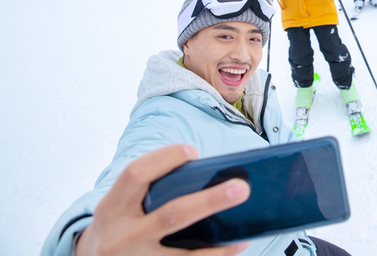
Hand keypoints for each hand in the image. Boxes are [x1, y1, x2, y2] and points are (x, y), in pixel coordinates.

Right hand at [76, 144, 250, 255]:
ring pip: (184, 254)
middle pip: (171, 216)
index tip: (193, 152)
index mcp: (111, 207)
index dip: (165, 158)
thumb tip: (205, 176)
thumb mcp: (119, 206)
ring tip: (244, 230)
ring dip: (219, 243)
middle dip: (209, 201)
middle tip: (241, 188)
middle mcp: (121, 236)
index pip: (136, 174)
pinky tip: (234, 246)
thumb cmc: (118, 225)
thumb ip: (148, 191)